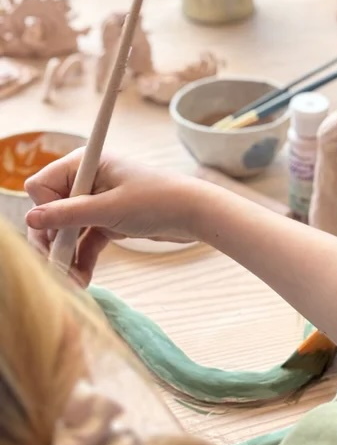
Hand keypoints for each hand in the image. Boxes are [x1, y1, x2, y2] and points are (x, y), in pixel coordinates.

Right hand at [25, 151, 201, 285]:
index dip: (46, 210)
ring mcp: (98, 201)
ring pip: (67, 230)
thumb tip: (31, 219)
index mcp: (86, 164)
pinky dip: (82, 258)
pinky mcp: (109, 220)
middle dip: (52, 240)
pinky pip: (84, 241)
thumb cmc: (158, 201)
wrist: (196, 214)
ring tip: (72, 280)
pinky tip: (83, 278)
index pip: (42, 186)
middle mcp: (88, 180)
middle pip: (50, 211)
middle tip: (57, 268)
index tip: (57, 233)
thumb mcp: (110, 209)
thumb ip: (69, 214)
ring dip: (67, 255)